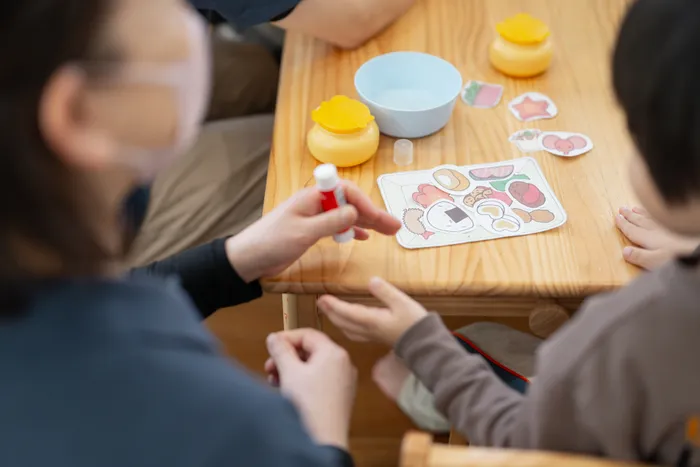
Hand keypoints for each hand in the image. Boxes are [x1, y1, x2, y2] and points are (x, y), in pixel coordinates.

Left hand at [225, 181, 400, 281]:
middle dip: (374, 213)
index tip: (377, 218)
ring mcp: (314, 217)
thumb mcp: (303, 232)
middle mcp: (316, 204)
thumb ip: (330, 221)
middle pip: (351, 203)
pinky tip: (365, 236)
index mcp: (312, 197)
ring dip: (368, 223)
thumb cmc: (271, 242)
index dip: (364, 202)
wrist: (248, 258)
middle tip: (395, 227)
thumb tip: (356, 212)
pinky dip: (353, 230)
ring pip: (347, 216)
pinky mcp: (312, 231)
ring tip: (388, 232)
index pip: (346, 191)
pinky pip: (338, 226)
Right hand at [265, 329, 356, 448]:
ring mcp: (343, 381)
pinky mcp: (339, 396)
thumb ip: (280, 350)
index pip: (308, 334)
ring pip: (313, 366)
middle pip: (310, 350)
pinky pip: (319, 380)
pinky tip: (287, 391)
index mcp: (334, 353)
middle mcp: (343, 364)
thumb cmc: (310, 407)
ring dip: (292, 370)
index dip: (286, 338)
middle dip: (287, 357)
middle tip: (270, 366)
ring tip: (275, 380)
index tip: (271, 345)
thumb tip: (274, 338)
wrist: (324, 439)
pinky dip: (302, 381)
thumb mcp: (289, 372)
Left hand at [317, 277, 427, 346]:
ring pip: (347, 329)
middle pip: (343, 322)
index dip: (334, 305)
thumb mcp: (402, 302)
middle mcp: (368, 330)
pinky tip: (347, 323)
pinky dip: (346, 326)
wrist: (424, 345)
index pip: (347, 312)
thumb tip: (371, 281)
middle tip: (321, 302)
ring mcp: (371, 336)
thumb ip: (385, 291)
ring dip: (336, 320)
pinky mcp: (376, 338)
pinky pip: (354, 333)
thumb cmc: (414, 322)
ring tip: (329, 311)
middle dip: (330, 312)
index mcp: (371, 321)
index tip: (322, 298)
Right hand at [616, 206, 698, 269]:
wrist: (699, 248)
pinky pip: (664, 216)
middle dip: (630, 216)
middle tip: (621, 208)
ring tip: (633, 208)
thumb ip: (640, 257)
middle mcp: (657, 231)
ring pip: (651, 217)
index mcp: (649, 239)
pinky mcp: (679, 226)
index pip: (633, 231)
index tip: (616, 217)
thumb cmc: (680, 257)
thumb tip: (624, 251)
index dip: (624, 225)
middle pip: (640, 222)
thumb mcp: (656, 261)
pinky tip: (655, 212)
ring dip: (641, 213)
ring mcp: (669, 227)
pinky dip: (655, 213)